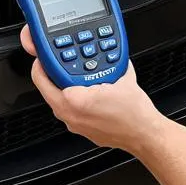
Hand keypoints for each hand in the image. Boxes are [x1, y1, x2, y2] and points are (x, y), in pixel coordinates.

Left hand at [20, 26, 164, 153]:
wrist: (143, 134)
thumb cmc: (134, 113)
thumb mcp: (120, 75)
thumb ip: (107, 59)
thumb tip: (102, 50)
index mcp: (74, 100)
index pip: (42, 78)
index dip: (41, 62)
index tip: (43, 56)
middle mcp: (69, 115)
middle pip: (47, 89)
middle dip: (52, 75)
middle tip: (58, 64)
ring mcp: (74, 125)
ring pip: (57, 101)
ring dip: (62, 87)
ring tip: (75, 77)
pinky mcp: (80, 130)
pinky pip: (68, 111)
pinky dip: (72, 100)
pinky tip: (86, 92)